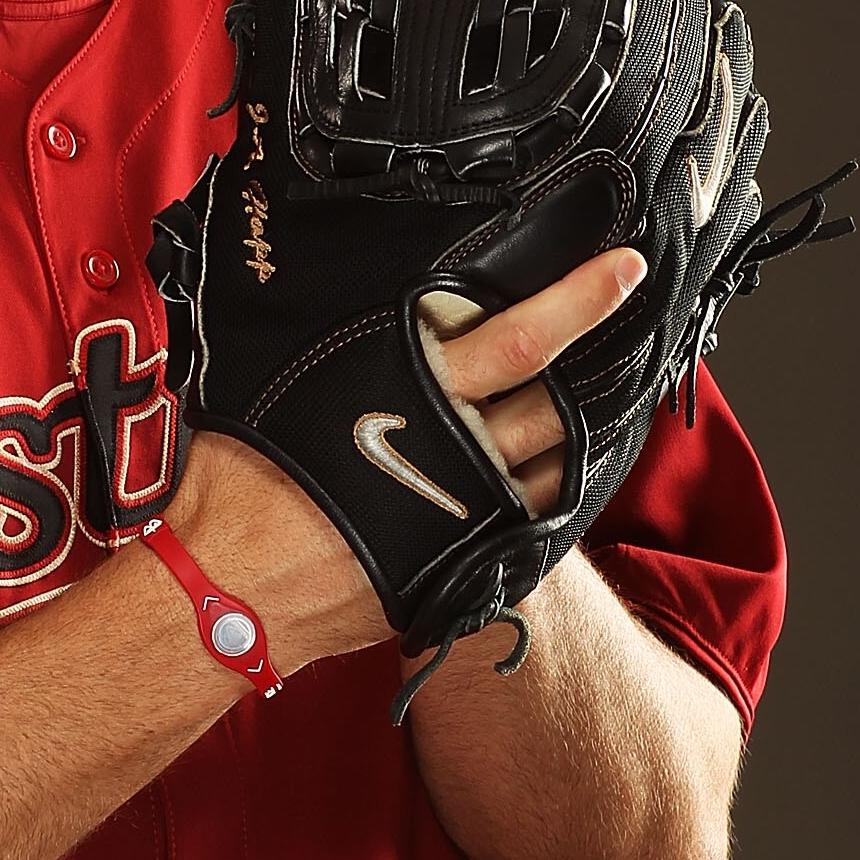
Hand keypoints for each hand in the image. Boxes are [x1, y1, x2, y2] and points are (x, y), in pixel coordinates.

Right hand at [165, 246, 646, 675]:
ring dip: (579, 430)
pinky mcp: (462, 560)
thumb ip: (328, 347)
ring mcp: (467, 511)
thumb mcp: (276, 383)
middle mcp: (456, 449)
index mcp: (412, 391)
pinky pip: (531, 519)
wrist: (228, 590)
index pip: (519, 337)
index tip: (623, 269)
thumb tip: (330, 300)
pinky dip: (550, 490)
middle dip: (599, 364)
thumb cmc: (239, 484)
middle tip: (631, 331)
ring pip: (556, 463)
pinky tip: (551, 469)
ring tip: (599, 397)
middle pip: (556, 400)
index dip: (577, 300)